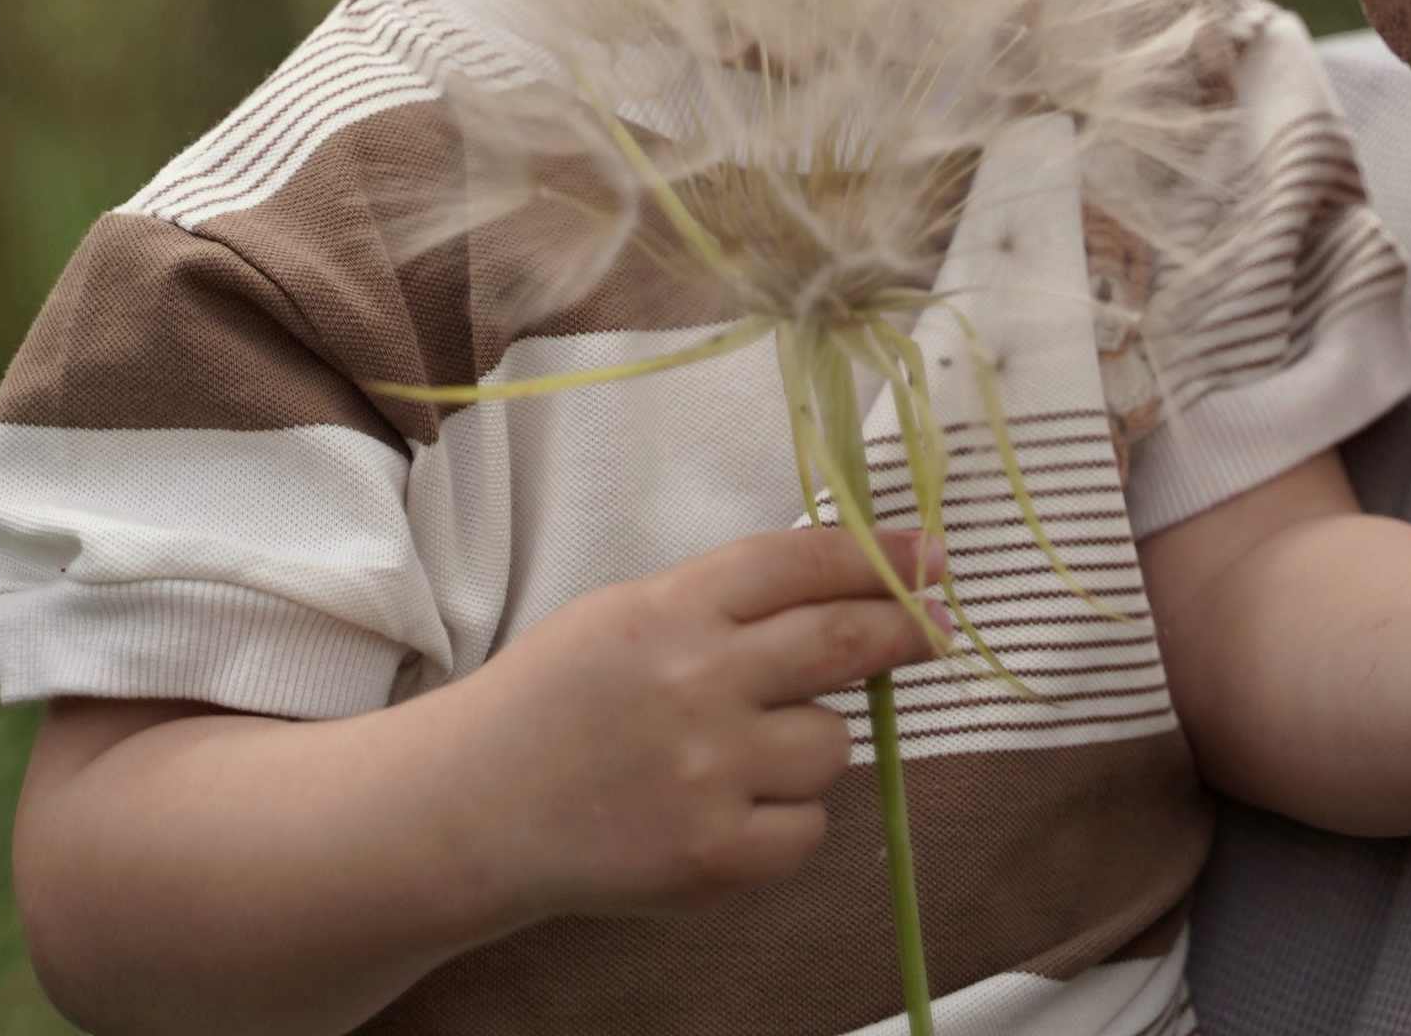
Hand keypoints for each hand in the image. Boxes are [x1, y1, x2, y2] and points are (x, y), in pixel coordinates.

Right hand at [469, 523, 943, 920]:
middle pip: (844, 640)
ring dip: (811, 743)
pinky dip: (785, 821)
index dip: (879, 554)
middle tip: (936, 624)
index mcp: (675, 608)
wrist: (474, 808)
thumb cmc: (552, 700)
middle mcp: (701, 682)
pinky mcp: (714, 857)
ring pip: (832, 745)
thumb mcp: (625, 615)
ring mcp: (711, 773)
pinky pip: (806, 829)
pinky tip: (731, 810)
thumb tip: (835, 590)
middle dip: (906, 627)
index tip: (931, 554)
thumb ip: (720, 604)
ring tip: (744, 751)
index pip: (803, 561)